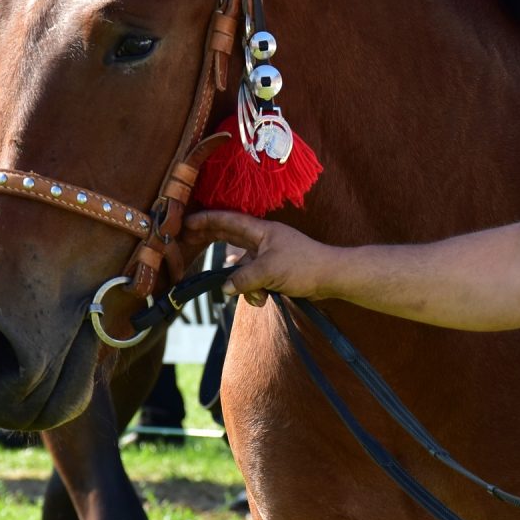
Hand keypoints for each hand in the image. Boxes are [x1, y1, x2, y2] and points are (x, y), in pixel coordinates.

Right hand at [184, 210, 336, 305]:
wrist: (332, 277)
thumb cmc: (304, 266)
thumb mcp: (268, 271)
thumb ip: (243, 278)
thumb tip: (225, 287)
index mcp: (262, 231)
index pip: (229, 220)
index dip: (207, 220)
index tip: (187, 221)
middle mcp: (263, 240)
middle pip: (230, 237)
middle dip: (211, 241)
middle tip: (188, 242)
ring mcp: (269, 255)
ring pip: (242, 267)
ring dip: (243, 283)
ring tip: (258, 296)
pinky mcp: (274, 270)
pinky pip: (254, 279)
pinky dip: (255, 290)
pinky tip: (263, 299)